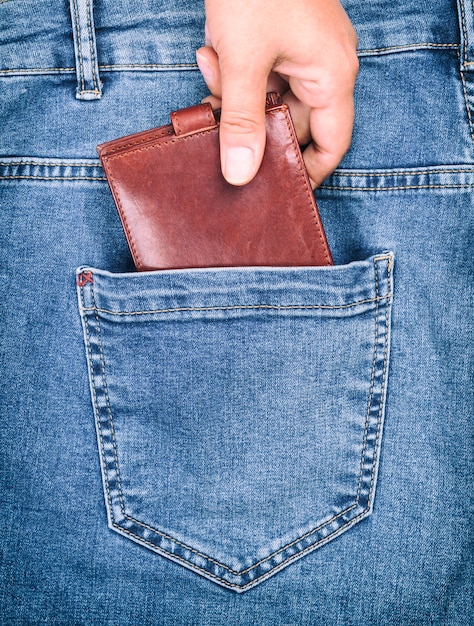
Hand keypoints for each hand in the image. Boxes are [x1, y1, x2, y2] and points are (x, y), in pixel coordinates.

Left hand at [196, 0, 357, 187]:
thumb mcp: (244, 60)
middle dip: (253, 127)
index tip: (280, 193)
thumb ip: (241, 121)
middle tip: (219, 132)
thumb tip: (240, 174)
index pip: (332, 144)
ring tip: (211, 72)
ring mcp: (304, 50)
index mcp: (333, 76)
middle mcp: (325, 66)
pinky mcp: (283, 35)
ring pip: (270, 97)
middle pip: (293, 122)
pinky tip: (212, 55)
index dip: (309, 172)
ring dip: (236, 95)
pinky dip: (235, 71)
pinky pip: (261, 72)